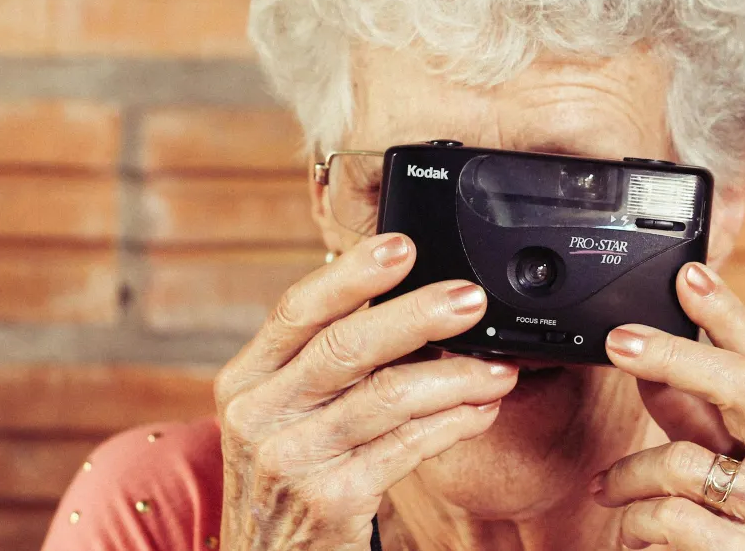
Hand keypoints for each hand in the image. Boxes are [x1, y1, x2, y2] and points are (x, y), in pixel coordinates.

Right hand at [214, 234, 517, 549]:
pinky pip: (406, 448)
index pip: (296, 311)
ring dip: (455, 377)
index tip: (401, 245)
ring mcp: (292, 459)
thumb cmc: (289, 481)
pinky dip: (452, 425)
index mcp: (245, 380)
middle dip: (416, 315)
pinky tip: (481, 411)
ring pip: (386, 397)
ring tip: (499, 367)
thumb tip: (401, 301)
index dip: (351, 274)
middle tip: (470, 298)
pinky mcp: (331, 500)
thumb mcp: (283, 417)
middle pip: (345, 346)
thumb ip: (324, 366)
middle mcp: (259, 415)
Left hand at [592, 262, 744, 549]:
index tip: (688, 275)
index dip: (727, 314)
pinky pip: (666, 516)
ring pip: (683, 460)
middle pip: (740, 385)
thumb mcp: (743, 471)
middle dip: (672, 355)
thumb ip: (704, 420)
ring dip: (629, 476)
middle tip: (618, 342)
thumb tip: (653, 366)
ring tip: (613, 492)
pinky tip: (634, 536)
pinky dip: (634, 523)